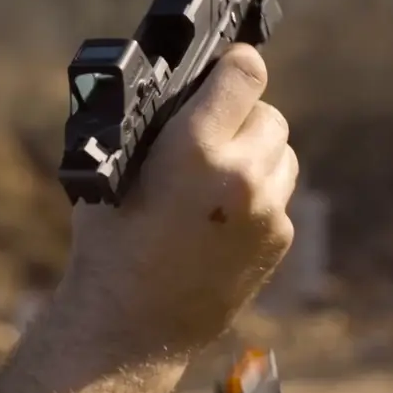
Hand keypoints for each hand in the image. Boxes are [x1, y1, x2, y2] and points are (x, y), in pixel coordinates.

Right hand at [62, 43, 297, 355]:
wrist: (132, 326)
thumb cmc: (111, 245)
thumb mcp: (115, 171)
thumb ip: (156, 124)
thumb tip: (187, 88)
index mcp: (195, 147)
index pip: (247, 71)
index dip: (233, 66)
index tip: (222, 71)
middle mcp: (241, 174)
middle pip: (269, 111)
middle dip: (241, 116)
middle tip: (209, 136)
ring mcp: (267, 210)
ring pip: (282, 152)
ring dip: (256, 153)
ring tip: (216, 177)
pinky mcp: (279, 240)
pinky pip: (279, 194)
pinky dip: (258, 194)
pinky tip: (220, 217)